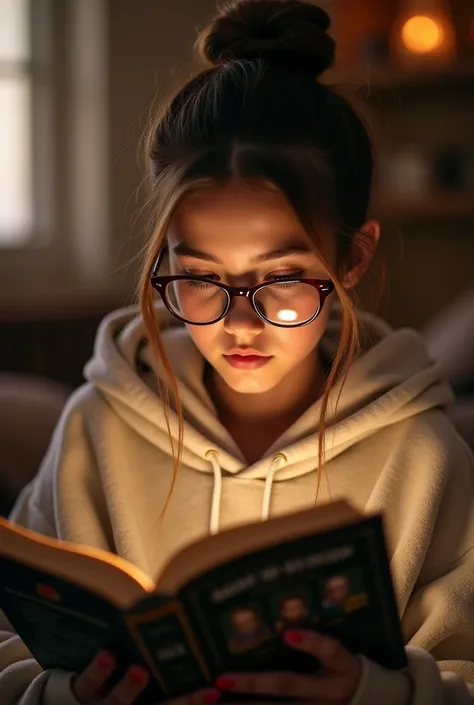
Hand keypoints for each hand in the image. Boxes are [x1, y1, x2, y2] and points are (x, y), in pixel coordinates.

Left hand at [72, 650, 221, 704]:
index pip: (175, 703)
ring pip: (119, 700)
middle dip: (181, 701)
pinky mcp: (80, 691)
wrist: (64, 697)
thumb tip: (196, 635)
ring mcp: (103, 703)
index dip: (195, 699)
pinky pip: (89, 682)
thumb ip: (162, 662)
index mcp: (149, 702)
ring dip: (130, 688)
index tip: (216, 690)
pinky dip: (98, 670)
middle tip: (202, 688)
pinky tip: (106, 654)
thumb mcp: (141, 680)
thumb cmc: (114, 678)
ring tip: (140, 670)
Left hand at [215, 630, 362, 703]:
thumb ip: (318, 641)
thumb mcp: (341, 654)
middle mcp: (326, 692)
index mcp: (340, 667)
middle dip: (254, 683)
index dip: (311, 642)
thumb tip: (282, 622)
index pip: (329, 651)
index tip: (287, 633)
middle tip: (222, 679)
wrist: (366, 701)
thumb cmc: (345, 670)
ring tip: (214, 698)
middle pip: (288, 685)